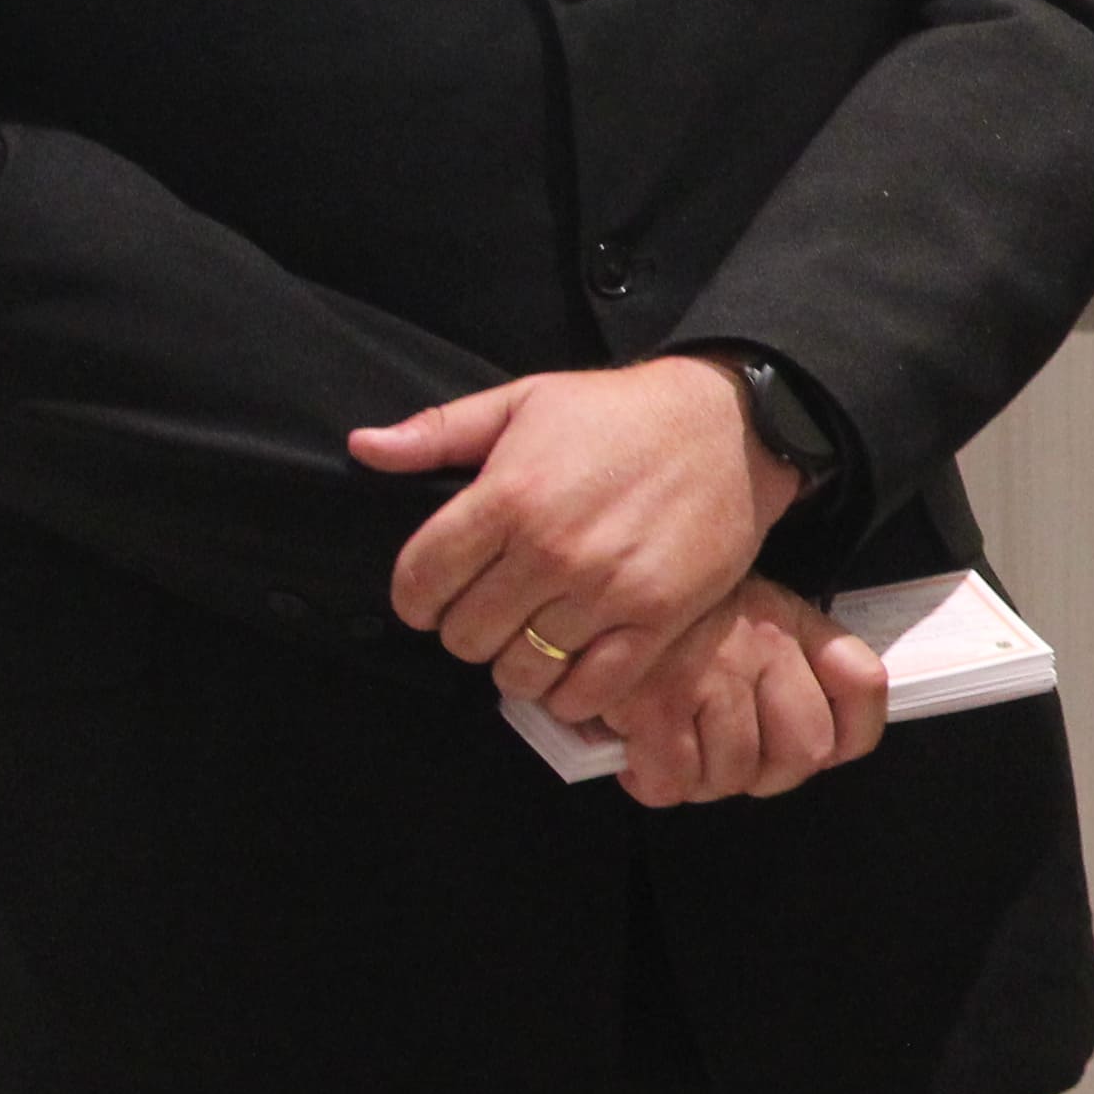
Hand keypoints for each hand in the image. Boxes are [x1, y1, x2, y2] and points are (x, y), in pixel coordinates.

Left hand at [353, 356, 799, 706]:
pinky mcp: (657, 620)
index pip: (420, 581)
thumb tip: (362, 448)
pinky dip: (568, 693)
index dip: (413, 598)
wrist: (730, 427)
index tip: (432, 595)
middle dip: (465, 629)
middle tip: (490, 611)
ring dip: (515, 664)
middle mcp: (552, 550)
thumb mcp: (523, 401)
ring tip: (530, 638)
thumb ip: (438, 431)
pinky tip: (570, 667)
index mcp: (508, 495)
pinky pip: (590, 690)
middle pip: (465, 636)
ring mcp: (606, 592)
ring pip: (521, 671)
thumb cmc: (619, 413)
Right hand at [596, 577, 891, 807]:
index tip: (825, 750)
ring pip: (734, 775)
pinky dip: (656, 784)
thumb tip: (813, 741)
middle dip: (767, 775)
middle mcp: (762, 646)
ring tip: (677, 753)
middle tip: (730, 761)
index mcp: (789, 619)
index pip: (862, 685)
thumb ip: (782, 659)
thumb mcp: (739, 608)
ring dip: (704, 781)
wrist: (592, 580)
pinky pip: (675, 781)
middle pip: (804, 753)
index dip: (851, 736)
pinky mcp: (656, 704)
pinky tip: (640, 760)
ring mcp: (712, 676)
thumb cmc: (667, 610)